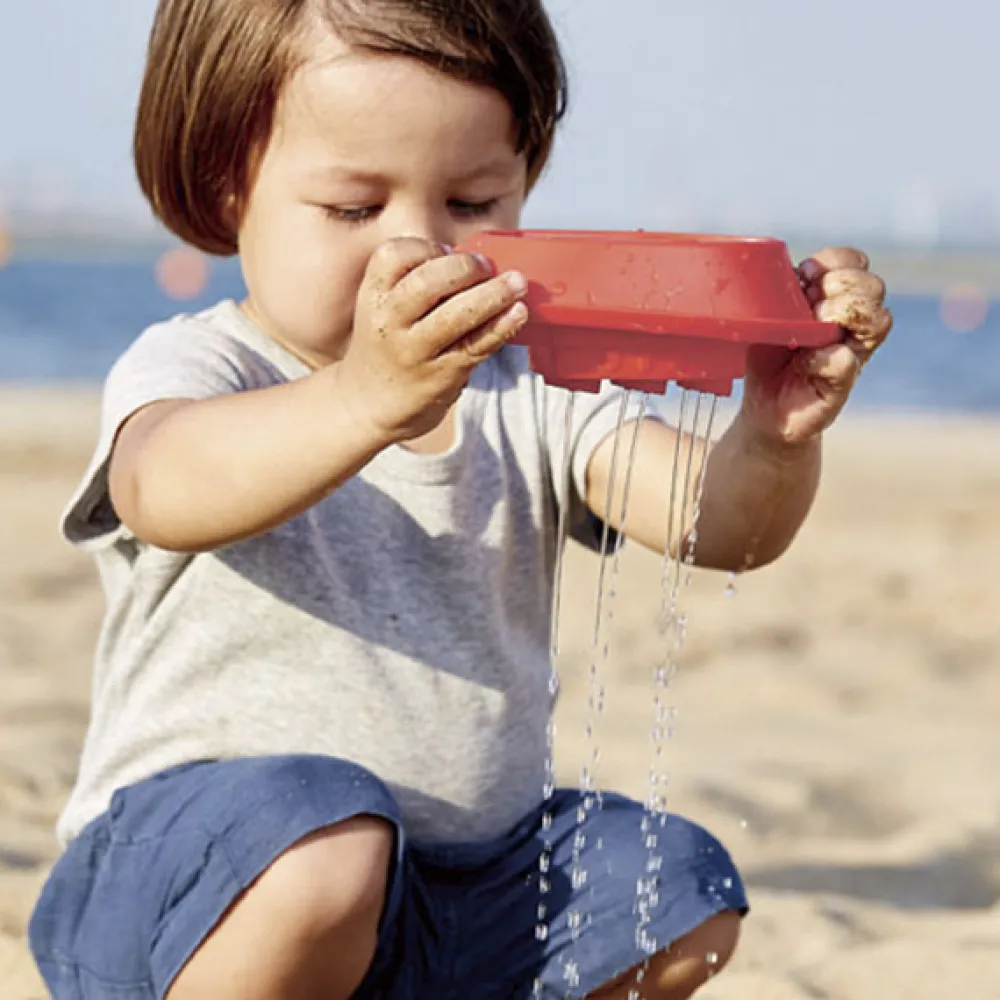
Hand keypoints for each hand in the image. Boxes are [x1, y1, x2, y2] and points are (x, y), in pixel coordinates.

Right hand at [341, 237, 528, 442]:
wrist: (371, 404)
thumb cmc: (387, 346)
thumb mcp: (385, 309)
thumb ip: (418, 284)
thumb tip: (478, 262)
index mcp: (373, 296)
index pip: (394, 255)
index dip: (427, 247)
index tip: (447, 252)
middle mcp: (390, 322)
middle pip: (427, 282)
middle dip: (464, 267)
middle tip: (486, 266)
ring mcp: (415, 351)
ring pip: (456, 315)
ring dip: (493, 294)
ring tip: (517, 283)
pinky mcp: (442, 375)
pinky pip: (477, 345)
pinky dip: (501, 326)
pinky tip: (518, 313)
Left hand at [740, 247, 892, 447]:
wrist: (765, 407)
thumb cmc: (769, 358)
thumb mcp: (769, 317)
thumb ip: (784, 294)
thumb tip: (795, 278)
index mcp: (837, 298)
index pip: (856, 263)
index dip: (836, 262)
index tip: (806, 274)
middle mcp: (854, 324)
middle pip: (873, 286)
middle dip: (840, 285)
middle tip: (810, 303)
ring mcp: (853, 352)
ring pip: (878, 319)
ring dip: (843, 314)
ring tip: (813, 327)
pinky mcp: (842, 384)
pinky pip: (847, 362)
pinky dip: (824, 358)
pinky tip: (804, 363)